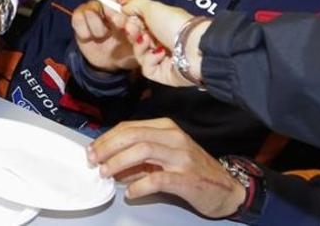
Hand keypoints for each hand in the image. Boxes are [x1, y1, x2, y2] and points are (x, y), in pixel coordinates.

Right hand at [71, 0, 134, 71]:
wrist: (112, 63)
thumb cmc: (128, 49)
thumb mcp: (140, 42)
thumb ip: (139, 30)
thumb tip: (131, 20)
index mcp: (128, 5)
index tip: (128, 12)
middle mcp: (110, 3)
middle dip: (111, 8)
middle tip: (117, 24)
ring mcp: (94, 9)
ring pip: (91, 7)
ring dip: (98, 26)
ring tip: (103, 37)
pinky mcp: (80, 18)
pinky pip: (78, 18)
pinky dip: (84, 31)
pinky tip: (90, 38)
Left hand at [87, 118, 245, 218]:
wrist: (227, 189)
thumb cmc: (193, 171)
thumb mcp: (165, 157)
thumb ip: (139, 158)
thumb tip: (110, 164)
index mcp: (166, 128)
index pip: (129, 127)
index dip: (107, 138)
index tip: (92, 150)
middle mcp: (174, 138)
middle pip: (133, 135)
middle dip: (107, 147)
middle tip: (93, 161)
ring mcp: (182, 157)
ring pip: (142, 150)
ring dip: (118, 162)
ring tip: (106, 173)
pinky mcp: (187, 178)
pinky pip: (157, 179)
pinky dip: (139, 185)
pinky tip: (130, 192)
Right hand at [121, 0, 207, 87]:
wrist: (193, 47)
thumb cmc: (174, 24)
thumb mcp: (153, 7)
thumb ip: (135, 4)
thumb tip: (124, 7)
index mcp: (161, 24)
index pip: (138, 24)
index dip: (129, 22)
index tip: (123, 18)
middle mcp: (162, 40)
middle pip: (136, 38)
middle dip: (132, 32)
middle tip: (132, 28)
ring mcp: (162, 58)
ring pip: (139, 53)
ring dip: (140, 46)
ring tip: (147, 40)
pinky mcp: (162, 74)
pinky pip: (147, 68)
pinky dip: (151, 59)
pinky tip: (160, 53)